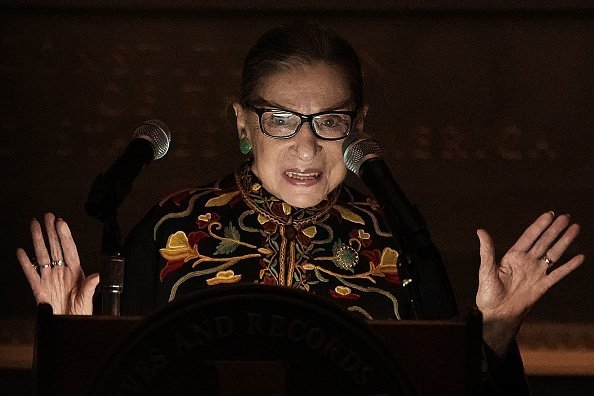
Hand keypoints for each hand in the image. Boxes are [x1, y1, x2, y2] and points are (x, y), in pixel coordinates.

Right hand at [16, 213, 98, 314]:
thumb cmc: (79, 312)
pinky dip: (25, 262)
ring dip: (38, 240)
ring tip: (34, 225)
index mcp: (75, 272)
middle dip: (51, 231)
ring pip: (42, 255)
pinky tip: (21, 252)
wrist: (68, 324)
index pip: (69, 249)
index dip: (65, 236)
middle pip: (55, 247)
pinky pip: (31, 272)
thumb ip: (90, 287)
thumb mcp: (86, 300)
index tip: (61, 223)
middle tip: (48, 216)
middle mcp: (62, 272)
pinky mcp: (39, 287)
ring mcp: (49, 278)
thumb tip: (97, 276)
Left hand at [476, 211, 584, 355]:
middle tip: (566, 217)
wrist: (497, 313)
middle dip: (555, 229)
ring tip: (575, 229)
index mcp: (513, 256)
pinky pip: (558, 274)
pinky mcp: (543, 286)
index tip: (550, 214)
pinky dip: (569, 266)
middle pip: (544, 242)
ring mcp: (536, 273)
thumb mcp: (486, 269)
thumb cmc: (488, 292)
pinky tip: (579, 257)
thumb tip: (480, 230)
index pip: (529, 237)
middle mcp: (527, 262)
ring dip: (564, 242)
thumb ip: (487, 250)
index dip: (539, 225)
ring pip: (554, 254)